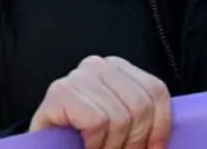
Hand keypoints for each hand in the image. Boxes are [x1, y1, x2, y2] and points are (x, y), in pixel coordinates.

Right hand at [29, 55, 171, 148]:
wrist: (44, 143)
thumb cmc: (81, 134)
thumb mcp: (118, 121)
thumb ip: (140, 118)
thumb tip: (162, 140)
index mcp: (117, 68)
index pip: (155, 91)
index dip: (160, 126)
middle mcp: (97, 65)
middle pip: (140, 106)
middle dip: (136, 142)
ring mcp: (77, 77)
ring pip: (120, 117)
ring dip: (113, 147)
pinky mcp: (59, 92)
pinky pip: (96, 122)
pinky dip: (96, 143)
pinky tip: (87, 146)